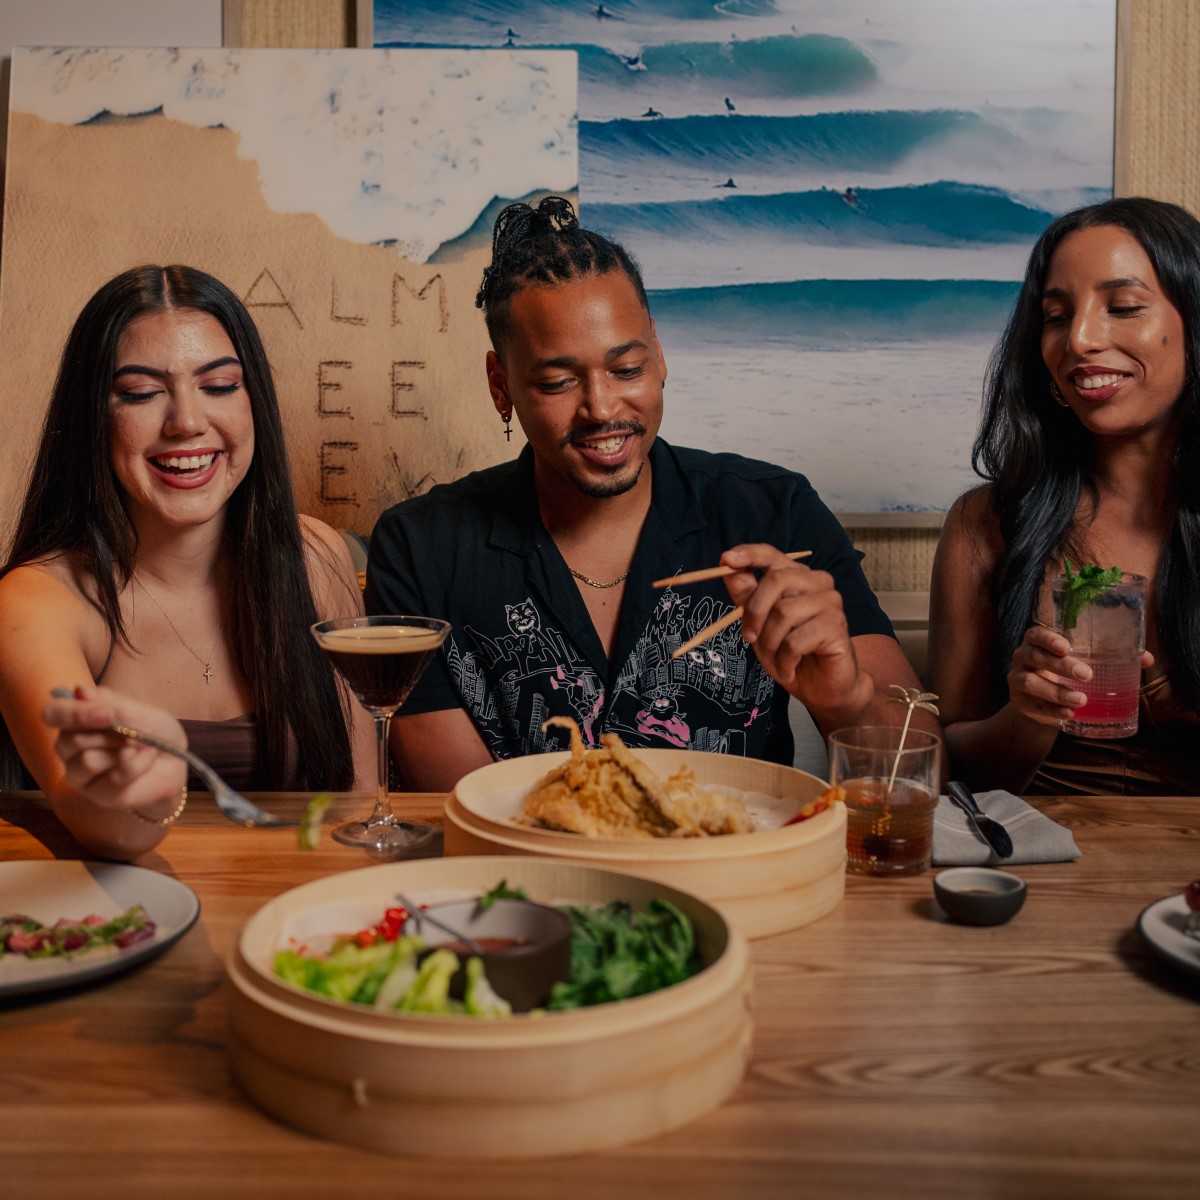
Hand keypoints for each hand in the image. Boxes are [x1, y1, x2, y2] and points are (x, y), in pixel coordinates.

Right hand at [42, 684, 187, 812]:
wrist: (176, 761)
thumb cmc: (153, 732)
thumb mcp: (138, 711)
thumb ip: (110, 703)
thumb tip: (79, 691)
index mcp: (74, 722)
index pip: (53, 714)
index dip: (75, 713)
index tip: (108, 713)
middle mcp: (69, 749)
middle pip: (72, 740)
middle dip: (112, 733)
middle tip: (136, 732)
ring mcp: (80, 774)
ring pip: (88, 761)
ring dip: (124, 750)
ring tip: (142, 746)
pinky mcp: (98, 794)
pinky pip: (113, 777)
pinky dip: (138, 764)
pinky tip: (148, 759)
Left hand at [720, 544, 868, 717]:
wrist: (822, 688)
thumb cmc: (791, 654)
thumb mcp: (760, 625)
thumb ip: (747, 596)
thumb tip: (727, 567)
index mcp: (798, 577)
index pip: (773, 555)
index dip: (749, 554)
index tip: (726, 559)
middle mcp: (818, 583)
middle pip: (775, 580)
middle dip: (754, 612)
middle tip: (749, 638)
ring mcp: (831, 602)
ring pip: (783, 612)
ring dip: (770, 643)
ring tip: (777, 658)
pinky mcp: (836, 625)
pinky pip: (795, 640)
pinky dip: (785, 660)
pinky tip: (790, 669)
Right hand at [1006, 625, 1154, 725]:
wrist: (1042, 702)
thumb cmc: (1066, 674)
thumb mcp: (1082, 661)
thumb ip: (1110, 657)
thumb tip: (1146, 659)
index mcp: (1037, 642)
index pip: (1035, 634)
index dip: (1048, 639)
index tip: (1066, 646)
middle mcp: (1023, 658)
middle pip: (1035, 657)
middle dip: (1060, 666)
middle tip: (1087, 675)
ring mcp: (1018, 679)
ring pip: (1030, 682)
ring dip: (1055, 692)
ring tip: (1080, 700)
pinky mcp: (1020, 702)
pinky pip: (1033, 705)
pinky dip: (1051, 710)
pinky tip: (1068, 714)